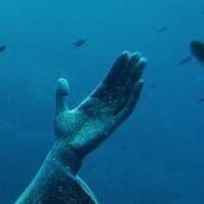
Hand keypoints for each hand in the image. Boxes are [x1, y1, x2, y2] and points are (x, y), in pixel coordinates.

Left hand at [54, 51, 145, 170]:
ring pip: (126, 93)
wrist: (65, 149)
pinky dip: (133, 96)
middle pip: (120, 84)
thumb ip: (62, 96)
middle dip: (129, 70)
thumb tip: (62, 79)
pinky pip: (127, 108)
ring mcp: (109, 114)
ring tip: (142, 63)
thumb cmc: (64, 133)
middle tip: (139, 55)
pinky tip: (138, 83)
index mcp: (93, 102)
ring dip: (134, 78)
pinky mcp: (113, 124)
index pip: (108, 81)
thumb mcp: (62, 111)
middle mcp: (104, 106)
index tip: (125, 55)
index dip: (117, 68)